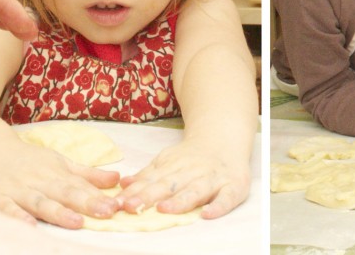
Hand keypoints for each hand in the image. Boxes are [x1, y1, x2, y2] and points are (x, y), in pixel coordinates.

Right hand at [0, 146, 123, 253]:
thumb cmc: (29, 161)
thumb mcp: (60, 163)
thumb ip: (87, 174)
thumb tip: (118, 179)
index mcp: (58, 173)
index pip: (81, 186)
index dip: (99, 197)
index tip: (118, 206)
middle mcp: (40, 180)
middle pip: (65, 193)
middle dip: (87, 203)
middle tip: (107, 212)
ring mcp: (18, 189)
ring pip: (40, 202)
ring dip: (58, 212)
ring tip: (76, 222)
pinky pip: (6, 209)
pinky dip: (16, 217)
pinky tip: (28, 226)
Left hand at [118, 136, 250, 219]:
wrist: (225, 140)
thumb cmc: (193, 157)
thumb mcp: (169, 159)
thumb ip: (148, 174)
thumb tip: (123, 183)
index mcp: (175, 164)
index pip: (153, 179)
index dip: (136, 191)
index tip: (120, 202)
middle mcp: (193, 171)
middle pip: (170, 185)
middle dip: (151, 196)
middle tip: (132, 207)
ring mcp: (214, 178)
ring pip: (195, 191)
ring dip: (180, 201)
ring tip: (164, 209)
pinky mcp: (234, 186)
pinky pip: (227, 197)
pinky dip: (219, 206)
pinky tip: (207, 215)